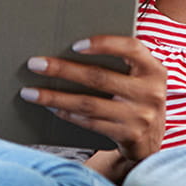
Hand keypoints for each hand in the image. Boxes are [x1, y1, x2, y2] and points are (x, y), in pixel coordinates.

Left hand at [21, 36, 166, 168]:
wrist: (152, 141)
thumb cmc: (139, 99)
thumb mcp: (142, 78)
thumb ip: (123, 63)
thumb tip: (73, 49)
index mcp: (154, 69)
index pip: (130, 48)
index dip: (103, 44)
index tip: (75, 45)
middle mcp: (150, 92)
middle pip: (99, 77)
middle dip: (63, 70)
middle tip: (35, 64)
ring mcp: (140, 116)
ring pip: (89, 104)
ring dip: (55, 97)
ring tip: (30, 91)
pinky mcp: (127, 136)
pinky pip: (90, 123)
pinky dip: (67, 114)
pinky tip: (50, 107)